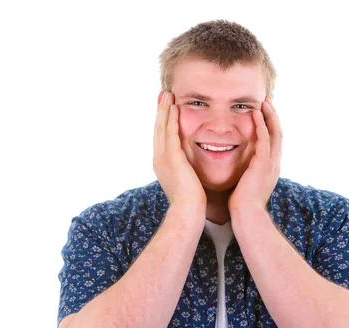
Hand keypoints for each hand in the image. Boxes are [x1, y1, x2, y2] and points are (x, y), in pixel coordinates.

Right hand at [153, 90, 206, 208]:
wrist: (187, 211)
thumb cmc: (191, 202)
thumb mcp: (186, 182)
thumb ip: (186, 171)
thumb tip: (190, 168)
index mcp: (161, 164)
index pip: (161, 138)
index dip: (162, 122)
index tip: (165, 108)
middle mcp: (158, 158)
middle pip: (157, 129)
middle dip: (160, 111)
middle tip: (162, 95)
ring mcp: (162, 157)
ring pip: (161, 127)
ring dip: (164, 110)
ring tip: (167, 95)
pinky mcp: (171, 157)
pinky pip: (170, 132)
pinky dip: (171, 118)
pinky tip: (175, 107)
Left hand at [228, 97, 281, 213]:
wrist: (247, 216)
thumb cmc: (243, 206)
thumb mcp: (246, 186)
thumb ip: (245, 175)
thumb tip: (236, 171)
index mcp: (270, 169)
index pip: (273, 143)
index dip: (270, 127)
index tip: (263, 115)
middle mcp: (274, 164)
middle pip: (278, 134)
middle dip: (273, 117)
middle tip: (266, 102)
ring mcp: (271, 163)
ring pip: (275, 133)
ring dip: (269, 116)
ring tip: (263, 102)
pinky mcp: (263, 163)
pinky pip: (264, 139)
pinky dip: (261, 125)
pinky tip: (255, 114)